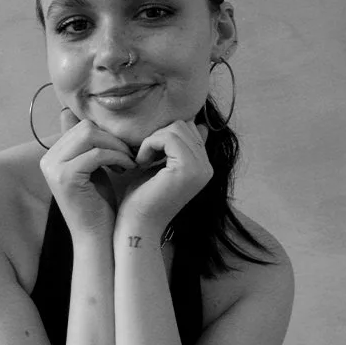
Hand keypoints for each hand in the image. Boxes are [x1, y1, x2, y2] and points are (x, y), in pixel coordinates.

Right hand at [40, 107, 140, 241]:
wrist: (97, 239)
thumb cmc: (99, 206)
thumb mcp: (93, 170)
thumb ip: (89, 148)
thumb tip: (89, 121)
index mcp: (52, 156)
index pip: (80, 126)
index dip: (106, 135)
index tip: (122, 151)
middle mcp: (48, 159)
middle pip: (85, 128)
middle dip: (112, 139)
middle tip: (128, 156)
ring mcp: (54, 167)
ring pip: (89, 136)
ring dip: (116, 146)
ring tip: (128, 161)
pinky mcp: (66, 177)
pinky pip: (96, 154)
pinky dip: (117, 157)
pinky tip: (127, 168)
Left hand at [113, 119, 210, 236]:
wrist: (138, 221)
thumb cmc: (143, 194)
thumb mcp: (162, 164)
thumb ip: (178, 146)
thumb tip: (197, 122)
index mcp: (203, 166)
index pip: (189, 128)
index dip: (164, 134)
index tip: (150, 153)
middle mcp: (207, 167)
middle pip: (183, 124)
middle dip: (158, 134)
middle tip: (145, 156)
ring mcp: (201, 169)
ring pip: (176, 128)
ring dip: (152, 139)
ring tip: (143, 160)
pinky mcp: (188, 169)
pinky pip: (167, 137)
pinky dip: (148, 145)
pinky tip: (141, 163)